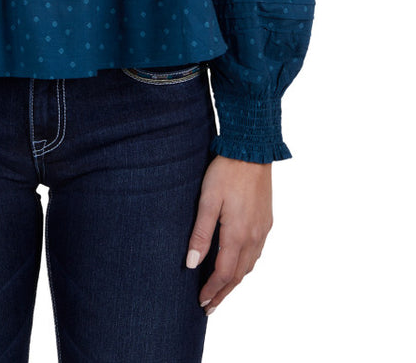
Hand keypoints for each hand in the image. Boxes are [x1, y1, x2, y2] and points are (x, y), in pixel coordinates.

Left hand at [186, 155, 272, 313]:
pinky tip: (238, 264)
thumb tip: (191, 263)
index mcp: (237, 234)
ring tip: (221, 290)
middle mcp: (254, 237)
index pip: (224, 273)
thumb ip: (201, 233)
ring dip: (234, 281)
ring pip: (249, 265)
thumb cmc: (226, 172)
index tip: (201, 302)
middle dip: (223, 293)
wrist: (252, 150)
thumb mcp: (207, 200)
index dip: (212, 290)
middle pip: (238, 275)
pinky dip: (245, 265)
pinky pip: (256, 252)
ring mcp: (263, 230)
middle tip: (209, 306)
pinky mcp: (266, 221)